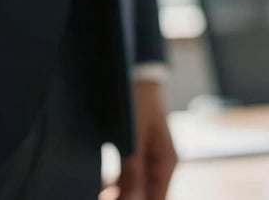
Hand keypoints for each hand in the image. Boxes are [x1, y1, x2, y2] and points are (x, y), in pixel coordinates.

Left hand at [114, 81, 176, 199]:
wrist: (140, 80)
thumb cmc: (140, 104)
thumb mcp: (135, 137)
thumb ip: (133, 171)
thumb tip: (131, 199)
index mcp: (167, 163)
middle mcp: (161, 166)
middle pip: (145, 197)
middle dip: (127, 198)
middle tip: (105, 196)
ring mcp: (149, 163)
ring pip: (134, 191)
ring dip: (119, 194)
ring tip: (101, 192)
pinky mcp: (137, 158)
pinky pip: (127, 180)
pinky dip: (115, 187)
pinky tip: (103, 186)